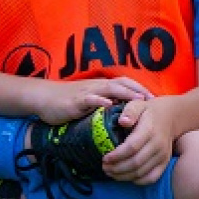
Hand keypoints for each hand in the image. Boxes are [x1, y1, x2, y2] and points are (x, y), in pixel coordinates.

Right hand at [29, 76, 151, 124]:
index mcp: (102, 86)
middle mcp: (98, 86)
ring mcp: (88, 92)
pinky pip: (90, 99)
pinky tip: (109, 105)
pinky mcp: (76, 100)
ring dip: (126, 93)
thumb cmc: (67, 101)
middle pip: (123, 83)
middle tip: (153, 100)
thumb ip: (103, 105)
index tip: (154, 98)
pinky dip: (100, 101)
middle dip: (139, 90)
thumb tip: (120, 114)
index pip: (125, 83)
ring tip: (139, 100)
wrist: (44, 98)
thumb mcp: (89, 102)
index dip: (140, 89)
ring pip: (110, 89)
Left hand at [101, 97, 176, 184]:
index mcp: (150, 129)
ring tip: (111, 173)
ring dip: (123, 176)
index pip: (132, 147)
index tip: (104, 158)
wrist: (171, 116)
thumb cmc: (149, 111)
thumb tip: (122, 121)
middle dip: (117, 168)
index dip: (116, 156)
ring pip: (141, 173)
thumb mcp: (138, 104)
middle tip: (104, 167)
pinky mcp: (165, 162)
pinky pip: (151, 178)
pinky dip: (137, 181)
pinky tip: (126, 177)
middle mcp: (158, 144)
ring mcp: (163, 155)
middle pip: (135, 163)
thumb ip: (130, 111)